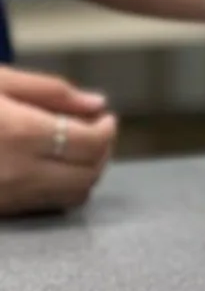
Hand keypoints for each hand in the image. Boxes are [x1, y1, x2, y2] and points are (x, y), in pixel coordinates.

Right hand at [0, 67, 117, 216]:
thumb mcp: (0, 81)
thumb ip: (52, 91)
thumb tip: (97, 104)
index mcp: (22, 132)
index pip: (90, 143)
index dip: (107, 130)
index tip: (106, 119)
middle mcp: (19, 171)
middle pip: (88, 174)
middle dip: (102, 152)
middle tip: (97, 132)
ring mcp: (9, 196)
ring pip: (73, 196)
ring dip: (87, 172)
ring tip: (79, 148)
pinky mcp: (2, 209)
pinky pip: (49, 205)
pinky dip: (64, 187)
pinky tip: (55, 166)